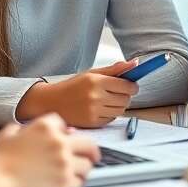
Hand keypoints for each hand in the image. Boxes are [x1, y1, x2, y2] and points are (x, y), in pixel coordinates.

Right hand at [0, 114, 99, 186]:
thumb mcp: (11, 132)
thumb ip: (31, 127)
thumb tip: (58, 130)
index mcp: (46, 126)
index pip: (66, 125)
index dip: (65, 133)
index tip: (68, 140)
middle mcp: (59, 142)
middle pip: (88, 144)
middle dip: (91, 151)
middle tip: (92, 156)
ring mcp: (64, 162)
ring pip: (87, 165)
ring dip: (82, 168)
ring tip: (77, 172)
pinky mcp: (64, 183)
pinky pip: (80, 182)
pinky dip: (75, 183)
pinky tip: (68, 184)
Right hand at [17, 59, 139, 126]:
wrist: (51, 102)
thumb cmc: (73, 86)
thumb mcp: (92, 73)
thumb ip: (115, 69)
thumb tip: (135, 63)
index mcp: (96, 81)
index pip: (127, 85)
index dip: (132, 86)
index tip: (130, 85)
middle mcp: (95, 96)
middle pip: (126, 99)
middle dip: (125, 96)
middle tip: (117, 93)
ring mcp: (94, 111)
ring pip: (121, 110)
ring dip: (118, 106)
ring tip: (107, 100)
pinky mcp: (92, 123)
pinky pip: (112, 119)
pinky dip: (110, 114)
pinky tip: (99, 109)